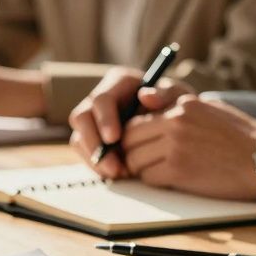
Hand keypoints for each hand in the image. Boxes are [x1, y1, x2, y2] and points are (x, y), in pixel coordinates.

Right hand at [68, 67, 193, 178]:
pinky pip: (84, 152)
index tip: (114, 139)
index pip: (101, 99)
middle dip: (94, 144)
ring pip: (79, 138)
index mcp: (118, 81)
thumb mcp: (177, 96)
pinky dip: (97, 165)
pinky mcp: (92, 138)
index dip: (104, 119)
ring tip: (118, 173)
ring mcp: (93, 119)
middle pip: (81, 118)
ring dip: (94, 159)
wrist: (175, 122)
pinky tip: (116, 174)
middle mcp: (99, 99)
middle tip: (113, 166)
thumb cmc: (175, 105)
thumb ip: (165, 94)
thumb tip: (146, 96)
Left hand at [116, 95, 255, 200]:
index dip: (134, 136)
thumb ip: (174, 101)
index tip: (141, 145)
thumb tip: (142, 96)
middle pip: (129, 140)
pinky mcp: (179, 171)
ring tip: (159, 169)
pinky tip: (170, 179)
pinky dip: (155, 180)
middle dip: (133, 152)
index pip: (135, 120)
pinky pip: (149, 177)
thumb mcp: (209, 107)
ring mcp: (176, 147)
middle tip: (144, 160)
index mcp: (182, 106)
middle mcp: (175, 123)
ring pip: (135, 160)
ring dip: (142, 168)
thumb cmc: (240, 135)